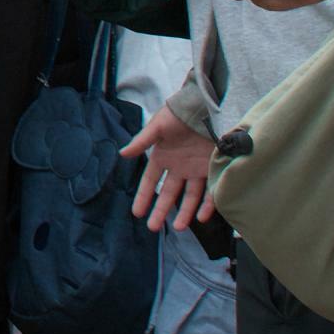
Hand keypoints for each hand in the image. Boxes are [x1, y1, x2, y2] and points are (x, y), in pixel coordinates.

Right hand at [121, 106, 217, 233]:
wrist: (202, 105)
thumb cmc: (176, 114)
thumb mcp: (157, 126)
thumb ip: (141, 142)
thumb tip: (122, 154)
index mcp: (162, 157)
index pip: (150, 182)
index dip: (143, 196)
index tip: (136, 212)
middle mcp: (178, 168)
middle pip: (168, 194)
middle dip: (160, 211)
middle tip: (153, 227)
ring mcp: (194, 170)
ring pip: (189, 197)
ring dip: (184, 213)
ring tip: (179, 228)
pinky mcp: (210, 169)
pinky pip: (209, 191)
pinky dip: (206, 205)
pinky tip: (201, 217)